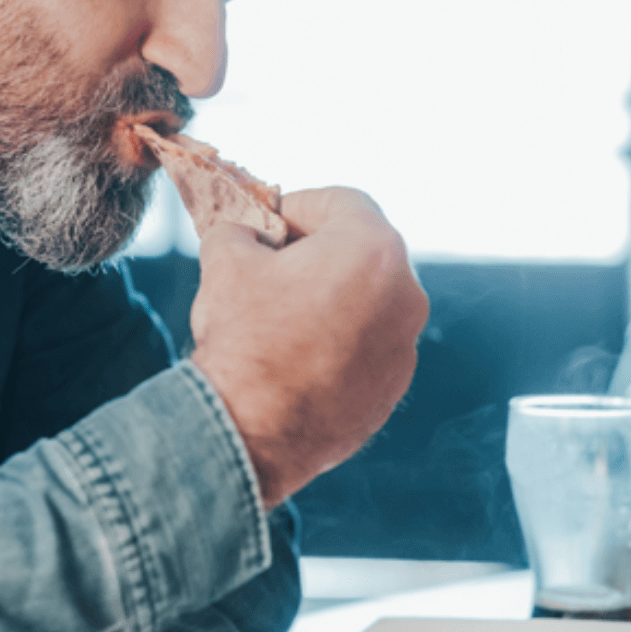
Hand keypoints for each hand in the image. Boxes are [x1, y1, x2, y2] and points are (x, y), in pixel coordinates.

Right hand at [190, 187, 428, 509]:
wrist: (249, 430)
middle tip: (272, 264)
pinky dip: (338, 342)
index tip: (268, 223)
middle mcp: (405, 293)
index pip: (342, 201)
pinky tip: (293, 357)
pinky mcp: (393, 387)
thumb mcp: (225, 261)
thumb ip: (237, 231)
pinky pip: (368, 347)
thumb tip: (241, 234)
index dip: (299, 205)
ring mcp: (405, 345)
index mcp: (372, 248)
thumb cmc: (244, 338)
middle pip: (362, 250)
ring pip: (368, 301)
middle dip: (317, 251)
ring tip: (279, 314)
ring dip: (330, 297)